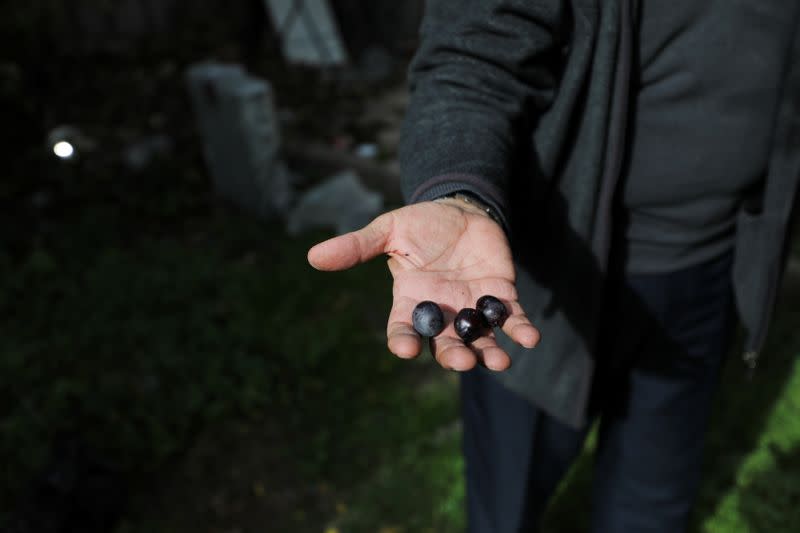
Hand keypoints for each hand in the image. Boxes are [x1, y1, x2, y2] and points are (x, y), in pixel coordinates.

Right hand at [307, 200, 539, 370]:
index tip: (408, 350)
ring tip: (499, 361)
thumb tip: (313, 256)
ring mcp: (472, 308)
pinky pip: (511, 320)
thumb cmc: (420, 223)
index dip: (404, 343)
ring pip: (480, 340)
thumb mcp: (388, 230)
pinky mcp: (501, 297)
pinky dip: (521, 330)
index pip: (403, 330)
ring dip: (490, 353)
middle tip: (462, 360)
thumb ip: (357, 246)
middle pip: (445, 344)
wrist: (461, 209)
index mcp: (411, 302)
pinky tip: (529, 338)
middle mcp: (442, 313)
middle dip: (454, 355)